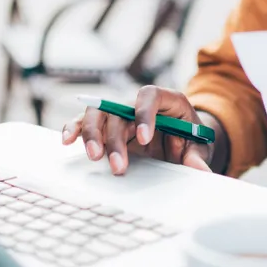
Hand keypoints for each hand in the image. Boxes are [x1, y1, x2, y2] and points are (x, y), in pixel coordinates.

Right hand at [61, 85, 211, 175]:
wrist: (181, 142)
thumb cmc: (190, 140)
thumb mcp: (199, 147)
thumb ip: (197, 156)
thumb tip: (200, 170)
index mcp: (166, 100)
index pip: (150, 96)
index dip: (144, 113)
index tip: (145, 138)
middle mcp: (138, 103)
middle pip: (119, 109)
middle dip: (116, 138)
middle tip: (118, 166)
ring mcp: (119, 113)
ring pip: (98, 113)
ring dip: (93, 134)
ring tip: (94, 157)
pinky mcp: (105, 126)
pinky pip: (85, 122)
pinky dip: (74, 129)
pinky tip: (67, 141)